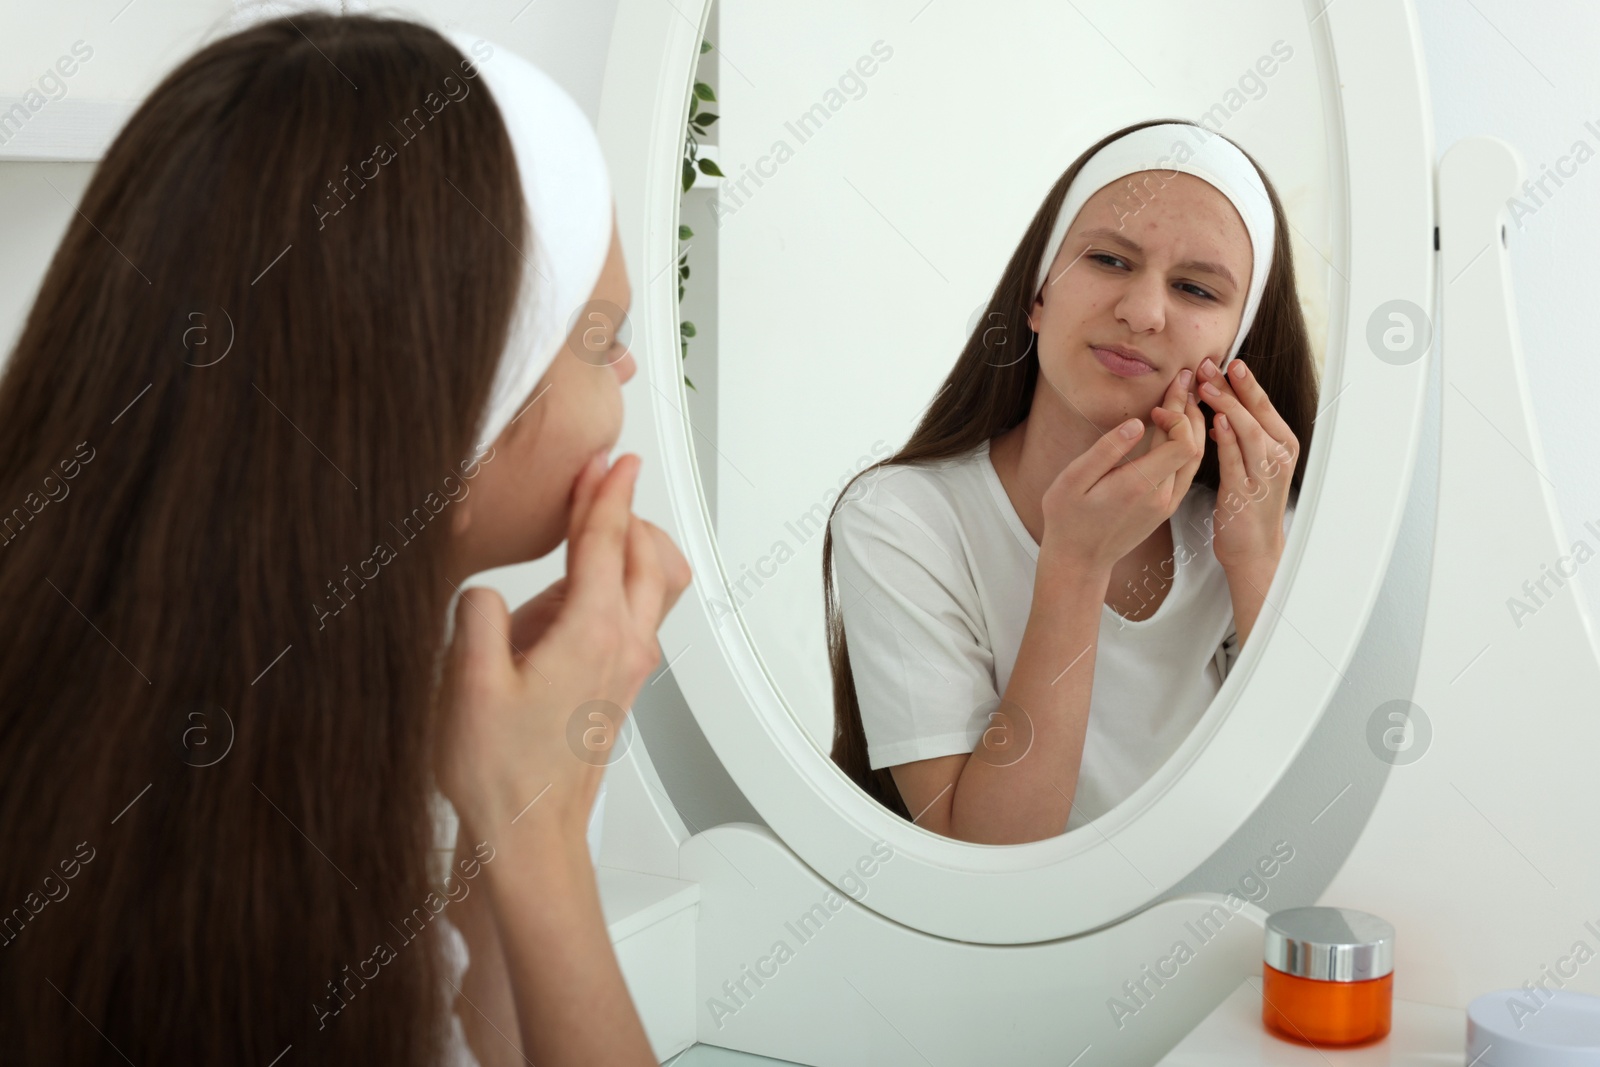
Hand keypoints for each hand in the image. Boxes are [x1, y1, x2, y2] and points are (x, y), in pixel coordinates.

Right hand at [435, 451, 691, 848]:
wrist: (531, 837)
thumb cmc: (502, 774)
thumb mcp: (465, 683)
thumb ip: (477, 614)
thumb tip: (485, 588)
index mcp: (592, 632)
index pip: (607, 540)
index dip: (605, 492)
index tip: (611, 457)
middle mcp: (624, 645)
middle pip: (647, 553)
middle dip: (623, 509)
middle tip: (595, 479)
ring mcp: (628, 668)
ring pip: (653, 584)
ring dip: (627, 547)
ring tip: (582, 531)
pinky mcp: (619, 686)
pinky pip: (636, 615)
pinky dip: (619, 584)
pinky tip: (569, 594)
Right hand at [1039, 367, 1204, 573]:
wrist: (1079, 560)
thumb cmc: (1068, 518)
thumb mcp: (1073, 481)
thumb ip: (1106, 450)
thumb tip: (1136, 423)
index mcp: (1139, 485)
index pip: (1182, 441)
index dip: (1177, 414)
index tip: (1157, 403)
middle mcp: (1161, 496)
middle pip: (1194, 445)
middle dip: (1189, 409)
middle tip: (1182, 380)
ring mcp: (1167, 503)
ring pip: (1196, 458)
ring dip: (1193, 425)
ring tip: (1184, 397)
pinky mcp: (1166, 507)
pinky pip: (1188, 471)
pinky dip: (1190, 444)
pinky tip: (1180, 427)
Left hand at [1195, 356, 1298, 569]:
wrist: (1253, 549)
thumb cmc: (1248, 505)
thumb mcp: (1251, 464)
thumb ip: (1241, 437)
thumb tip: (1222, 408)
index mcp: (1282, 446)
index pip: (1263, 406)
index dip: (1245, 383)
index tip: (1226, 362)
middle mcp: (1278, 458)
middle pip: (1256, 413)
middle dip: (1232, 387)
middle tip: (1207, 366)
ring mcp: (1264, 476)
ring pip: (1247, 432)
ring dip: (1225, 406)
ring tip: (1205, 387)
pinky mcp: (1245, 494)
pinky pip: (1235, 461)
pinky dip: (1224, 440)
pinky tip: (1212, 422)